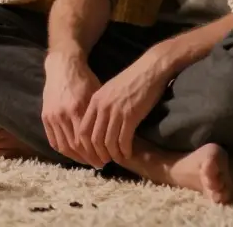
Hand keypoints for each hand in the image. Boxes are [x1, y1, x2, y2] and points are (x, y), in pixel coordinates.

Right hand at [41, 50, 103, 166]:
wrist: (63, 66)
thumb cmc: (84, 79)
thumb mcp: (96, 95)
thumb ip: (98, 116)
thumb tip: (110, 136)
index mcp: (77, 109)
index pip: (85, 141)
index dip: (96, 153)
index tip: (106, 159)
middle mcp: (63, 115)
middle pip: (75, 147)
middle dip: (88, 158)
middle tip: (99, 163)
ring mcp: (52, 116)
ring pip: (63, 146)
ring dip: (76, 157)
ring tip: (87, 161)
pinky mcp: (45, 116)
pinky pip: (53, 140)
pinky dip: (63, 151)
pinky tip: (73, 154)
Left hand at [80, 48, 171, 164]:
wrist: (150, 69)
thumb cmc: (132, 80)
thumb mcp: (110, 90)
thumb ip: (102, 106)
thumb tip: (99, 125)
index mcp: (94, 101)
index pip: (83, 130)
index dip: (86, 147)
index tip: (92, 155)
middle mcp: (102, 107)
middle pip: (93, 139)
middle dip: (97, 154)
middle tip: (103, 163)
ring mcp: (116, 111)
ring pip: (108, 142)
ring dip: (112, 154)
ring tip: (117, 159)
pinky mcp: (130, 115)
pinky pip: (123, 139)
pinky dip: (124, 150)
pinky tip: (128, 153)